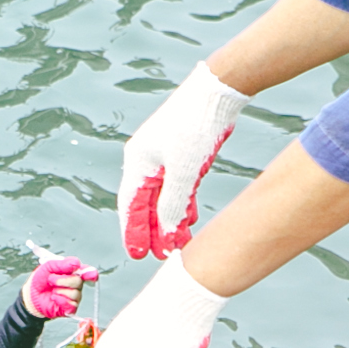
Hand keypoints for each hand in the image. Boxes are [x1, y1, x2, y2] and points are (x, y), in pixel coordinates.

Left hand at [22, 254, 98, 319]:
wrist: (31, 296)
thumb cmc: (40, 280)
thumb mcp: (48, 266)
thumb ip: (62, 264)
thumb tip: (76, 264)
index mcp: (73, 272)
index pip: (88, 271)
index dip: (91, 273)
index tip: (91, 275)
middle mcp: (76, 284)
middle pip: (79, 282)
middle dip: (63, 280)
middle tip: (51, 280)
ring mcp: (74, 297)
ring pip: (75, 293)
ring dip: (59, 291)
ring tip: (52, 290)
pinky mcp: (70, 308)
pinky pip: (71, 304)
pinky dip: (60, 300)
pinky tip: (54, 298)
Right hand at [117, 63, 246, 258]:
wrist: (218, 91)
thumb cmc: (195, 125)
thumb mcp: (183, 171)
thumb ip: (171, 204)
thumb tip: (164, 235)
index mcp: (137, 162)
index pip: (130, 205)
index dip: (132, 232)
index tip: (137, 255)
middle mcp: (146, 159)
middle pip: (145, 203)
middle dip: (152, 231)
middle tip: (159, 256)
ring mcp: (164, 155)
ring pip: (163, 196)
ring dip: (168, 220)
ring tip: (176, 244)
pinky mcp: (183, 152)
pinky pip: (178, 185)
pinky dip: (182, 204)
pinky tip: (189, 219)